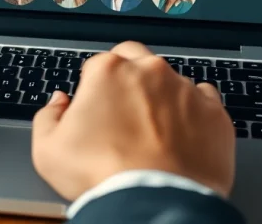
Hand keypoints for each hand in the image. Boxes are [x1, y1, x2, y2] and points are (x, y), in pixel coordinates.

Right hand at [32, 41, 234, 200]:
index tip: (95, 108)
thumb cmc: (103, 176)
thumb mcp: (48, 150)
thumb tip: (58, 103)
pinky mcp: (213, 112)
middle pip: (136, 59)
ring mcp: (186, 89)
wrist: (154, 202)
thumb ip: (48, 116)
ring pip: (171, 80)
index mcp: (109, 72)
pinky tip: (183, 134)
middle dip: (129, 76)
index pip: (98, 64)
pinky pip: (205, 101)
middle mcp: (150, 71)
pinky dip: (194, 113)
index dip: (93, 87)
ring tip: (154, 131)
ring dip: (162, 96)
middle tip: (123, 109)